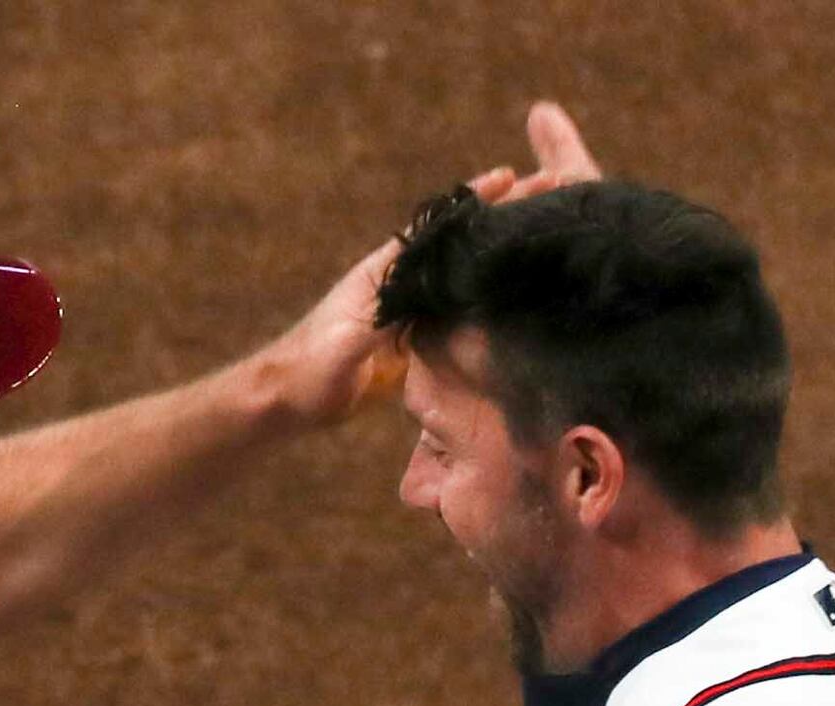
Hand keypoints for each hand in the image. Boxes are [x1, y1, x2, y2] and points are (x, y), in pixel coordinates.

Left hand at [267, 102, 609, 424]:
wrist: (287, 398)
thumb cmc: (308, 370)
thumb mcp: (342, 346)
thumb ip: (372, 323)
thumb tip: (404, 302)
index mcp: (384, 274)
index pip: (436, 229)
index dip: (472, 203)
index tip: (510, 177)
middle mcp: (399, 283)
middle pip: (458, 244)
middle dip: (500, 219)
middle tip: (547, 194)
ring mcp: (407, 310)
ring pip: (462, 274)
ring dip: (499, 256)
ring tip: (544, 237)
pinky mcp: (412, 339)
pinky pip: (457, 312)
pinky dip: (487, 299)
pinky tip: (515, 295)